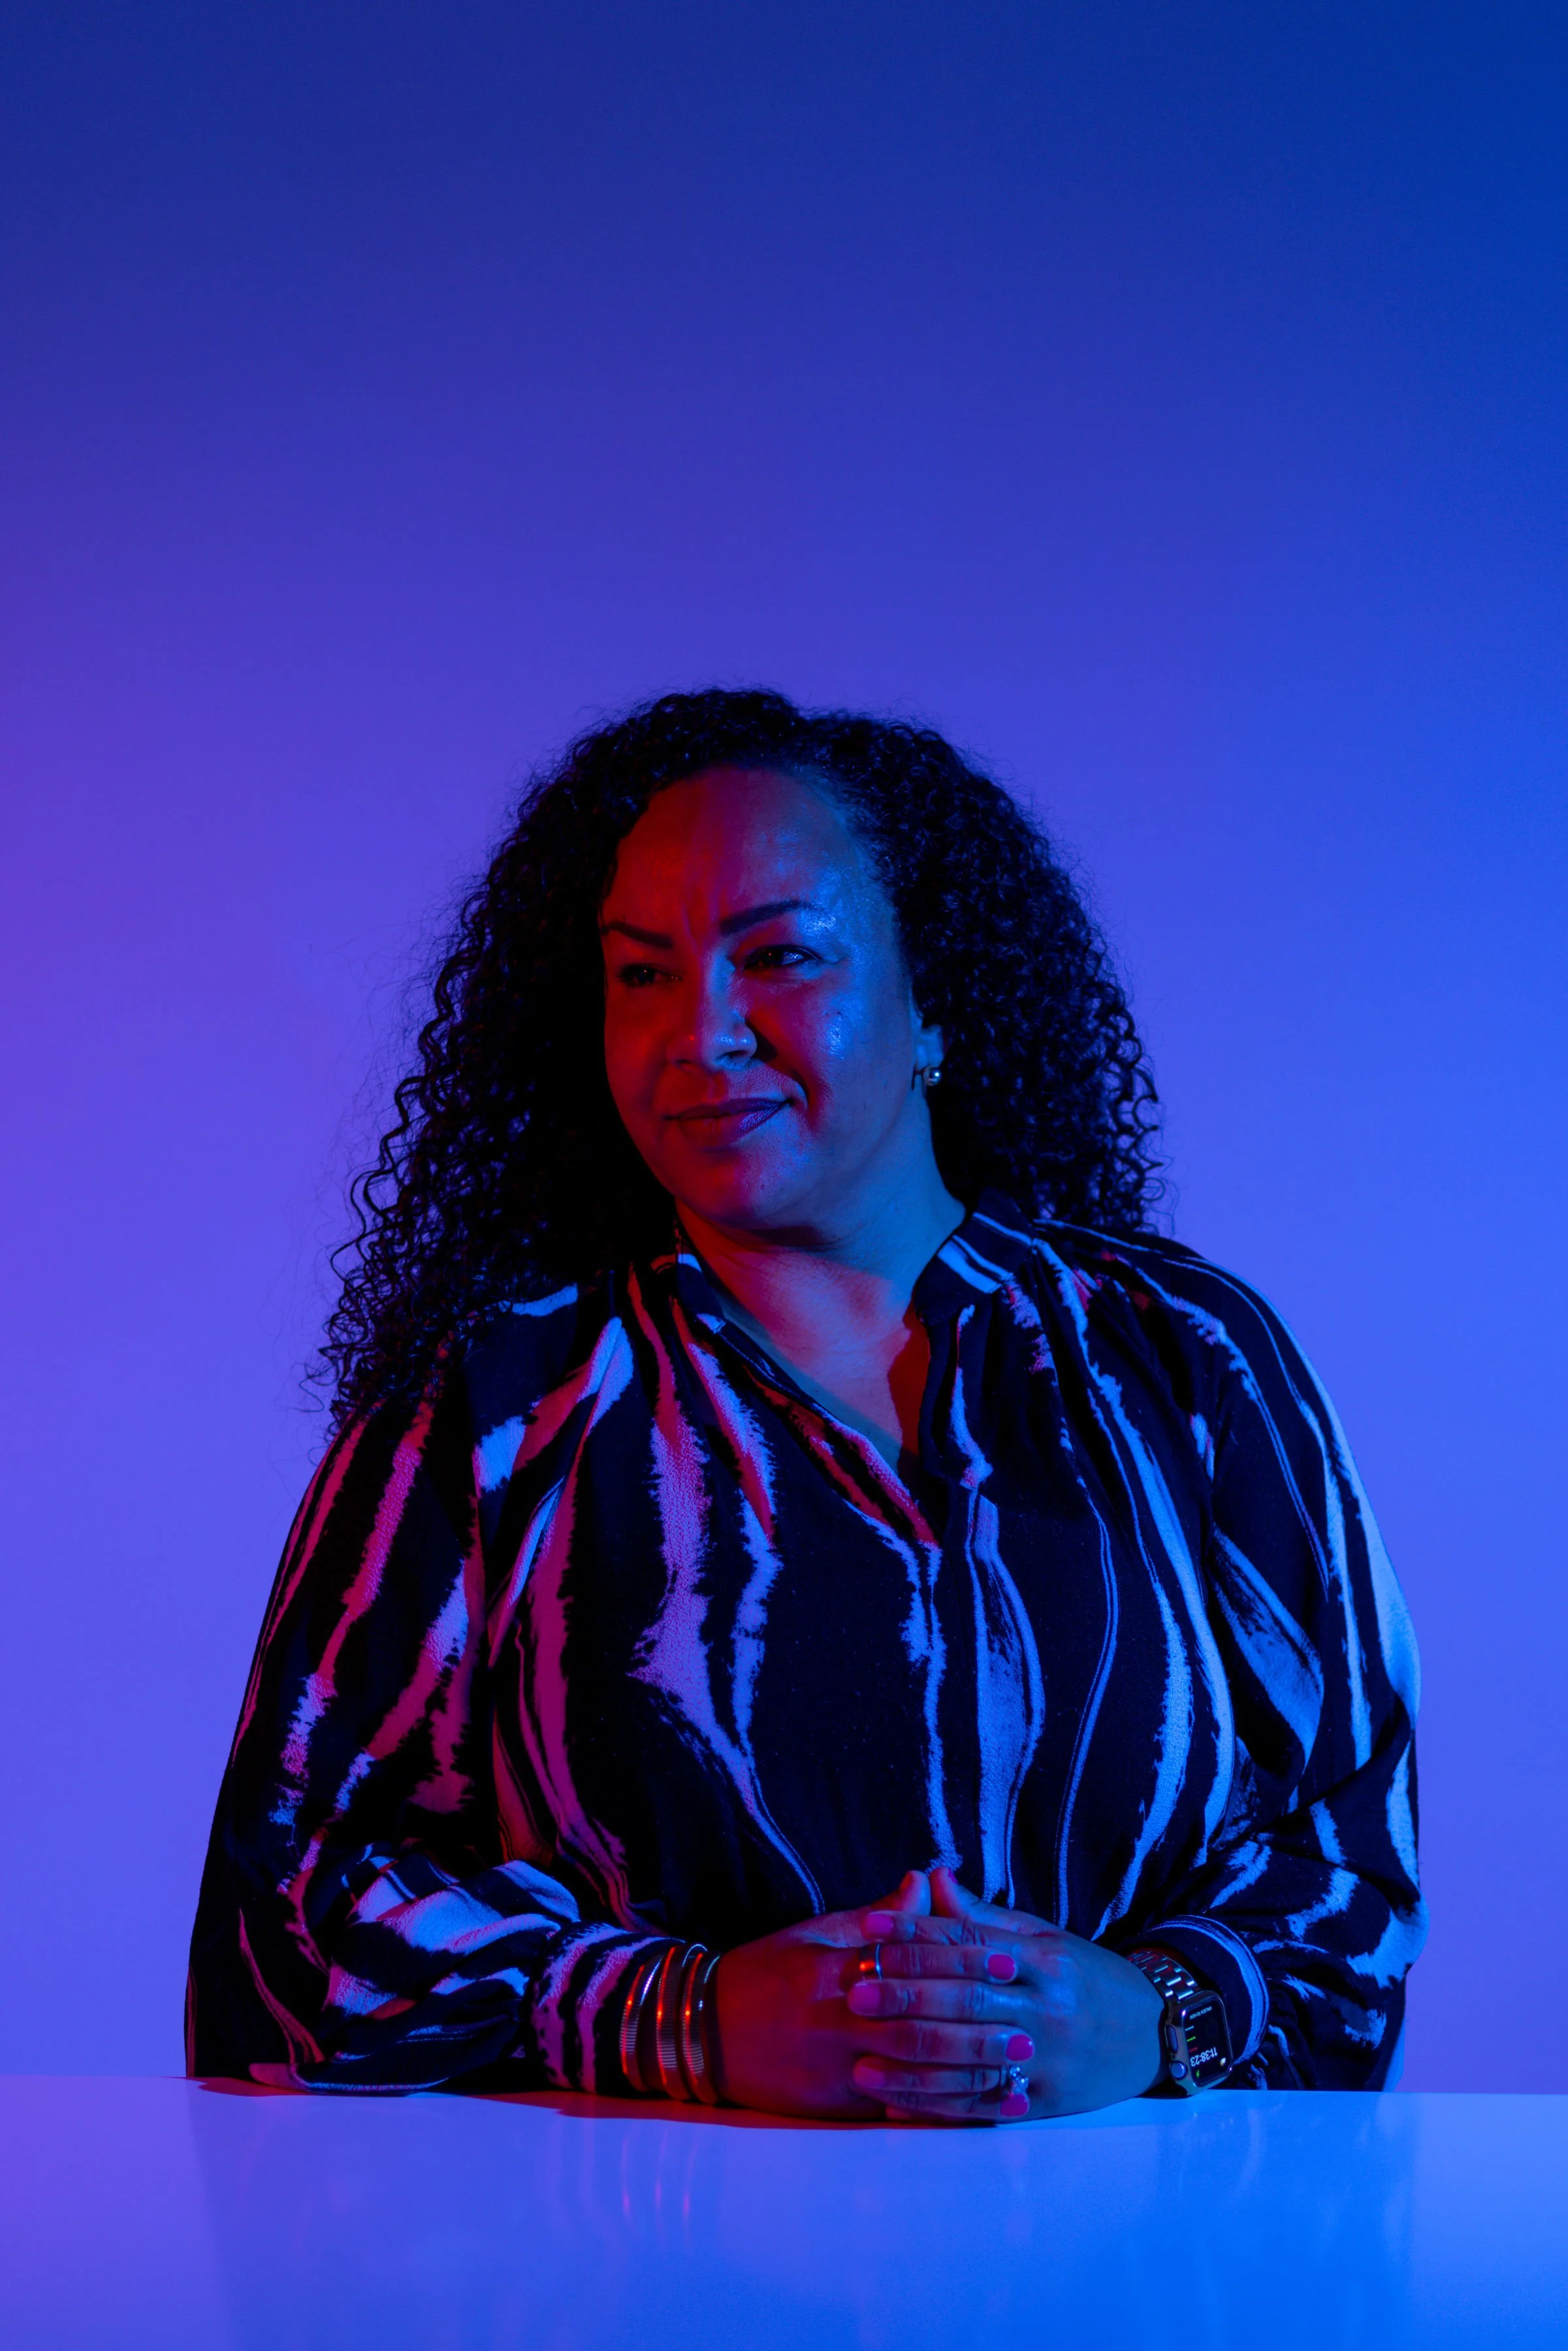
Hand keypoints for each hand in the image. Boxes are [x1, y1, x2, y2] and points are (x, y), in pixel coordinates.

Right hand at [713, 1869, 1029, 2119]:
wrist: (701, 2031)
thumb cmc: (763, 1974)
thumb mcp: (813, 1932)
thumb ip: (875, 1917)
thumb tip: (923, 1882)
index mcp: (837, 1968)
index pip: (913, 1961)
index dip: (964, 1961)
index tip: (1008, 1961)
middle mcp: (839, 2019)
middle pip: (921, 2025)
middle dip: (978, 2029)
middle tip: (1028, 2030)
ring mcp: (836, 2068)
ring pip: (915, 2075)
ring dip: (971, 2076)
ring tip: (1017, 2074)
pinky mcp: (832, 2106)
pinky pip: (896, 2111)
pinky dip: (941, 2113)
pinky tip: (978, 2114)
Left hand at [842, 1867, 1164, 2121]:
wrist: (1154, 2031)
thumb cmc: (1088, 1977)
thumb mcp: (1045, 1936)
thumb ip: (983, 1916)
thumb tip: (932, 1878)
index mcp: (1046, 1959)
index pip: (970, 1941)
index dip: (916, 1934)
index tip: (869, 1929)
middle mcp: (1047, 2007)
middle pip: (966, 1998)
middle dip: (906, 1995)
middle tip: (855, 1992)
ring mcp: (1048, 2059)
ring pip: (970, 2059)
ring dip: (910, 2061)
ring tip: (860, 2057)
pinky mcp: (1046, 2102)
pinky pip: (983, 2105)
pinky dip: (937, 2105)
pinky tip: (895, 2103)